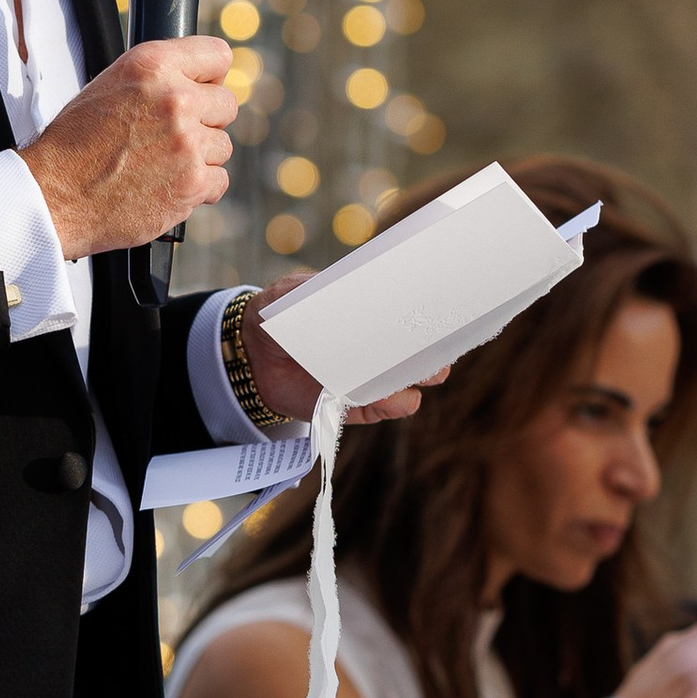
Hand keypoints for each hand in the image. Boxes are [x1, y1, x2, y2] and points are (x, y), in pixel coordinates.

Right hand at [19, 37, 237, 257]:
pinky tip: (167, 185)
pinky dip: (199, 187)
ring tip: (161, 164)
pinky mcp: (192, 182)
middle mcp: (174, 98)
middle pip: (226, 104)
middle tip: (172, 135)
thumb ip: (159, 77)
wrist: (55, 194)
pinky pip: (219, 180)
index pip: (218, 56)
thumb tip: (201, 82)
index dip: (209, 77)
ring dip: (199, 156)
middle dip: (205, 120)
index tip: (202, 91)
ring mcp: (187, 142)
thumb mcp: (110, 85)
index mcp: (152, 65)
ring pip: (222, 145)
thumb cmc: (76, 143)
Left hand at [232, 276, 446, 431]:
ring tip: (412, 373)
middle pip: (426, 356)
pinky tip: (389, 394)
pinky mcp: (356, 406)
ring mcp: (370, 380)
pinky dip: (392, 403)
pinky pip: (387, 409)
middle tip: (438, 348)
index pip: (415, 317)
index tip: (447, 314)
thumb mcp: (292, 294)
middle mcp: (379, 350)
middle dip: (438, 353)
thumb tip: (351, 288)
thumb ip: (316, 289)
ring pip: (412, 386)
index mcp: (372, 316)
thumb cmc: (277, 317)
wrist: (249, 357)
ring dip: (416, 380)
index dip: (436, 317)